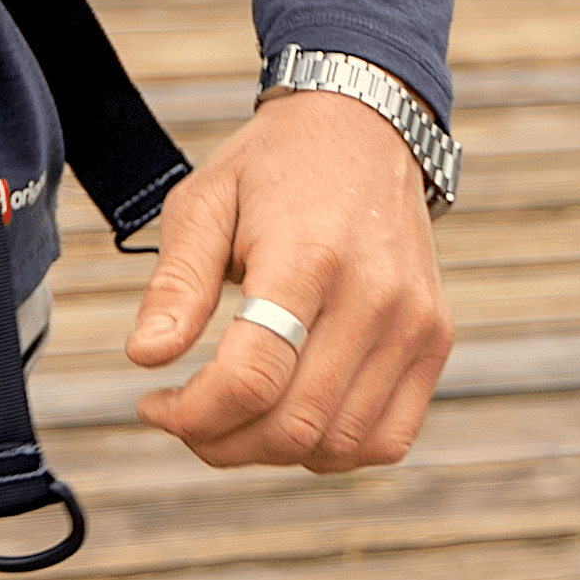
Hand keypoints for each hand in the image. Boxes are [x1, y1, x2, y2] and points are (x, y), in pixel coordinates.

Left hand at [123, 87, 451, 472]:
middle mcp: (373, 294)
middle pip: (293, 424)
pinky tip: (291, 420)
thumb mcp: (205, 201)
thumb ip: (176, 283)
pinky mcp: (434, 338)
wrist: (363, 126)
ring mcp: (413, 321)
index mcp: (307, 255)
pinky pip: (388, 438)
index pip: (253, 377)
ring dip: (270, 453)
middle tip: (183, 418)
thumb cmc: (273, 168)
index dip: (193, 414)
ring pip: (338, 444)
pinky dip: (333, 452)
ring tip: (231, 419)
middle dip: (220, 442)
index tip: (153, 403)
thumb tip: (145, 356)